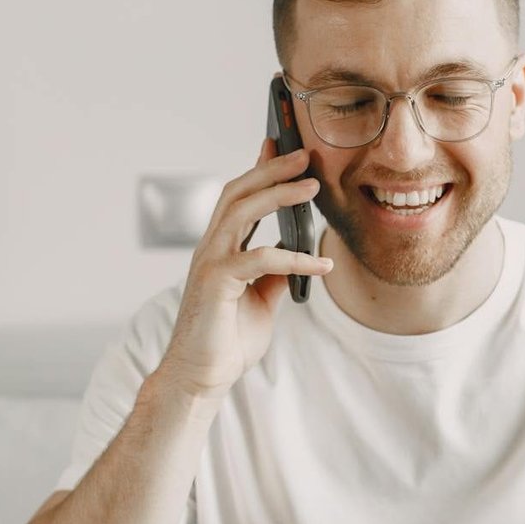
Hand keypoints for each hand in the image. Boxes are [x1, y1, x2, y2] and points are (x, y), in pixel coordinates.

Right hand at [155, 136, 332, 402]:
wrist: (202, 377)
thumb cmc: (227, 340)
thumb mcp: (262, 301)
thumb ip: (275, 276)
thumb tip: (298, 256)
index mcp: (220, 249)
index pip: (239, 198)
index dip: (259, 170)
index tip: (281, 145)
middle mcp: (211, 248)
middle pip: (238, 192)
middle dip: (271, 169)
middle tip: (304, 153)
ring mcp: (210, 263)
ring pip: (242, 212)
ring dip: (279, 194)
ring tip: (313, 186)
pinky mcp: (216, 283)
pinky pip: (260, 259)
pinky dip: (294, 258)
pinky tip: (322, 266)